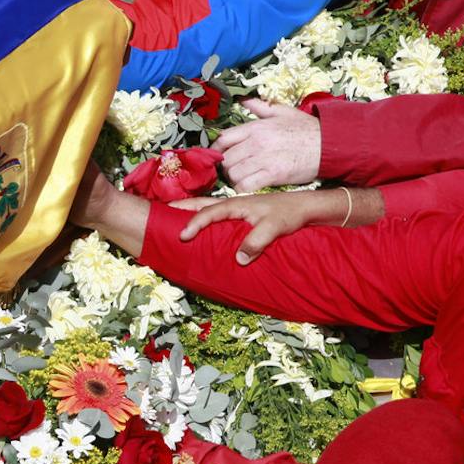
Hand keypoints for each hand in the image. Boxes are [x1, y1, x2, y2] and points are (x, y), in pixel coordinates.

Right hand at [171, 188, 349, 263]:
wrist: (304, 208)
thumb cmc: (288, 214)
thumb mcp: (274, 228)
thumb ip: (256, 242)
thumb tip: (239, 259)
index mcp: (236, 205)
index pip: (209, 212)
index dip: (194, 223)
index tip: (183, 236)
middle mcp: (232, 204)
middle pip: (200, 204)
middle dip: (180, 208)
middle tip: (159, 213)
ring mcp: (235, 209)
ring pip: (206, 207)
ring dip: (189, 212)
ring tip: (172, 218)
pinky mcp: (240, 215)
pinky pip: (214, 214)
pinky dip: (201, 217)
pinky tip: (199, 227)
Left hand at [214, 100, 323, 190]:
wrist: (330, 145)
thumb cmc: (308, 130)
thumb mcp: (284, 112)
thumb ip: (261, 107)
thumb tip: (244, 101)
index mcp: (257, 127)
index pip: (224, 139)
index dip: (217, 150)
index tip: (220, 156)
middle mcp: (257, 142)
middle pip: (226, 159)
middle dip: (227, 167)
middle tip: (235, 170)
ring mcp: (264, 158)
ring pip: (233, 174)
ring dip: (235, 178)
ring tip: (244, 178)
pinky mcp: (273, 174)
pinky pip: (245, 185)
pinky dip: (244, 188)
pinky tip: (251, 185)